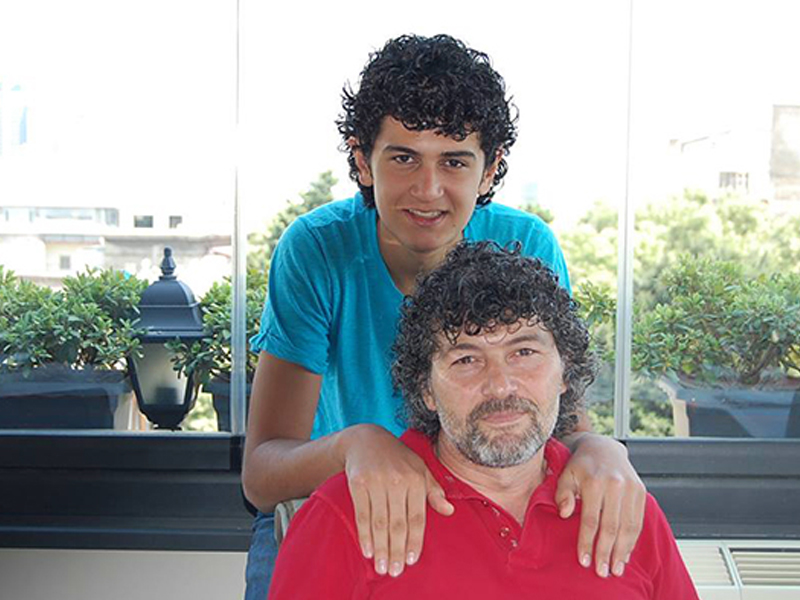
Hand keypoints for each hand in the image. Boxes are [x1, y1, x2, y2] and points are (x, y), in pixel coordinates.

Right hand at [343, 424, 453, 576]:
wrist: (366, 439)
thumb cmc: (397, 457)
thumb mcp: (420, 468)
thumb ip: (433, 491)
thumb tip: (449, 511)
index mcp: (416, 479)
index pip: (417, 517)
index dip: (415, 541)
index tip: (412, 560)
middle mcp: (397, 480)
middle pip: (398, 523)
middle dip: (397, 550)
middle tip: (395, 571)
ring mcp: (376, 481)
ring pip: (380, 522)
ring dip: (381, 547)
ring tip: (382, 567)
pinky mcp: (358, 483)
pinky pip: (362, 514)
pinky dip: (364, 535)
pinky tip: (368, 550)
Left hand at [555, 433, 645, 578]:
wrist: (604, 447)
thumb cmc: (581, 465)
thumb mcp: (566, 475)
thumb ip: (562, 494)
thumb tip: (564, 514)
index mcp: (594, 482)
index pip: (591, 520)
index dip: (587, 542)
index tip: (584, 561)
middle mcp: (615, 485)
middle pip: (611, 527)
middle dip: (606, 552)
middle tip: (602, 572)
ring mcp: (631, 488)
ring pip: (628, 527)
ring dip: (623, 551)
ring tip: (616, 569)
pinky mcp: (641, 491)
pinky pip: (637, 521)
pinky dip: (632, 540)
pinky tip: (626, 553)